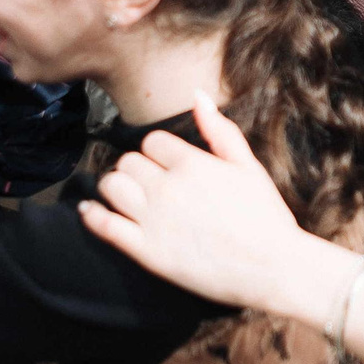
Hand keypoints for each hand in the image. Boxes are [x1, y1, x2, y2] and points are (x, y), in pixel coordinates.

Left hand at [81, 95, 354, 316]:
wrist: (272, 268)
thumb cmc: (265, 217)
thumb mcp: (249, 166)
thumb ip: (220, 130)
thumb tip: (198, 95)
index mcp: (193, 163)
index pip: (151, 142)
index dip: (157, 152)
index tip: (166, 165)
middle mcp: (168, 188)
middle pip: (127, 162)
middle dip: (135, 169)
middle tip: (147, 183)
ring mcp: (155, 220)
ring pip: (111, 186)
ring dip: (114, 188)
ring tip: (126, 196)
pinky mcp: (146, 251)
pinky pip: (104, 225)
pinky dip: (92, 215)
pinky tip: (90, 211)